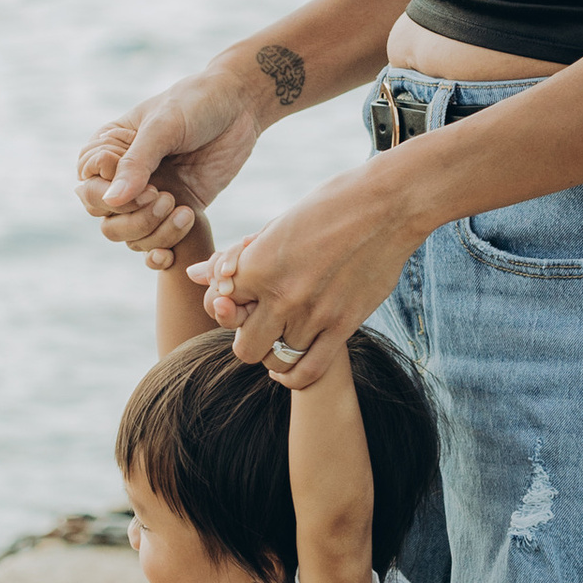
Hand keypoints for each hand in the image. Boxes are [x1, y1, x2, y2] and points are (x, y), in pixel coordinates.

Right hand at [76, 71, 264, 254]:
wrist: (240, 106)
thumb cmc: (196, 103)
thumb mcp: (164, 127)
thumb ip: (137, 163)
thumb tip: (111, 201)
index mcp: (109, 149)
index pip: (88, 187)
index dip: (109, 196)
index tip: (146, 184)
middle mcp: (124, 176)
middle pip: (105, 217)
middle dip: (134, 218)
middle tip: (166, 199)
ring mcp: (148, 196)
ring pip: (129, 235)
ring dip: (153, 233)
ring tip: (184, 212)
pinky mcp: (174, 211)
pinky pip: (155, 243)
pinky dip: (158, 253)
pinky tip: (170, 254)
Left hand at [193, 171, 427, 386]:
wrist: (387, 205)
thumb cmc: (328, 207)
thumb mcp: (274, 226)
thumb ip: (234, 258)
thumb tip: (195, 274)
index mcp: (257, 265)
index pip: (218, 306)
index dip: (224, 306)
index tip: (238, 299)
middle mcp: (281, 296)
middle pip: (244, 348)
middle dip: (248, 338)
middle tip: (260, 324)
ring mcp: (314, 316)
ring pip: (276, 361)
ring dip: (275, 353)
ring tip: (281, 337)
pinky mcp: (343, 326)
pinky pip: (309, 372)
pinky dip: (294, 376)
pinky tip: (289, 365)